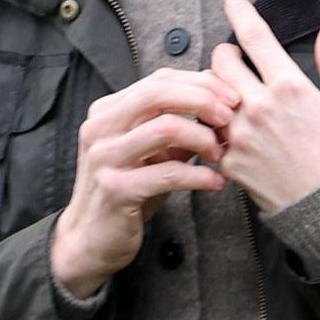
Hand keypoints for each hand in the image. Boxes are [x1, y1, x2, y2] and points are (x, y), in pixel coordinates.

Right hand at [50, 68, 238, 297]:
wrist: (90, 239)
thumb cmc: (126, 190)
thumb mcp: (149, 152)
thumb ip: (176, 127)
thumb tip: (219, 105)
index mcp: (107, 111)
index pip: (159, 80)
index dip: (199, 83)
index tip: (230, 96)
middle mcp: (100, 128)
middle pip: (158, 93)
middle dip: (203, 99)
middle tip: (230, 116)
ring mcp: (105, 158)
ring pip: (164, 128)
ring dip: (203, 137)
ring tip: (219, 153)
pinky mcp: (116, 189)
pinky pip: (168, 173)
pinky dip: (199, 176)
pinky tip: (215, 182)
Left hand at [208, 0, 319, 212]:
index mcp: (289, 86)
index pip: (256, 37)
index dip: (241, 13)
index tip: (232, 1)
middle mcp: (259, 106)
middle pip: (222, 62)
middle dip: (226, 54)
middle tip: (236, 58)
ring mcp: (241, 135)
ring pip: (209, 96)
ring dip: (217, 89)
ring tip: (231, 93)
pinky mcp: (230, 161)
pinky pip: (210, 132)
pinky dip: (216, 125)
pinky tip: (229, 126)